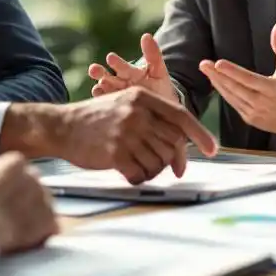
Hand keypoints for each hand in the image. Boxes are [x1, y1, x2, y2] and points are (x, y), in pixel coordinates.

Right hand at [0, 152, 57, 254]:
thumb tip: (0, 186)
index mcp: (15, 162)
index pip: (23, 172)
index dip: (15, 189)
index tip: (7, 200)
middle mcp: (33, 176)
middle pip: (35, 189)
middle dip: (27, 203)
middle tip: (12, 218)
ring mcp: (44, 197)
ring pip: (45, 208)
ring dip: (35, 219)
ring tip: (16, 232)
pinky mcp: (49, 219)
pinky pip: (50, 227)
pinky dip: (41, 236)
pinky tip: (25, 241)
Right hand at [53, 86, 218, 182]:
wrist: (62, 126)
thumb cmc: (97, 119)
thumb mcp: (126, 105)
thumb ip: (153, 119)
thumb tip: (180, 145)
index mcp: (142, 97)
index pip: (180, 117)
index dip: (199, 134)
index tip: (213, 149)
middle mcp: (136, 113)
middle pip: (172, 143)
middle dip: (169, 157)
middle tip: (158, 162)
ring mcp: (126, 133)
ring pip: (159, 162)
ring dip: (152, 169)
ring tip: (137, 163)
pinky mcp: (115, 153)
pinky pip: (141, 174)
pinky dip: (139, 178)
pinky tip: (128, 171)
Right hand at [87, 33, 178, 103]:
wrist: (162, 107)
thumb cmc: (159, 86)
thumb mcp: (158, 70)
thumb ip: (153, 54)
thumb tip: (146, 35)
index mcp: (129, 72)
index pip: (121, 65)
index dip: (116, 62)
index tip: (110, 57)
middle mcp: (119, 83)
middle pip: (107, 76)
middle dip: (100, 73)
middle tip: (93, 69)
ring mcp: (116, 96)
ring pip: (104, 91)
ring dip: (99, 89)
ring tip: (97, 88)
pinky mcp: (116, 109)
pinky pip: (108, 106)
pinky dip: (103, 103)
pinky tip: (101, 102)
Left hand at [200, 21, 275, 138]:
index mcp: (273, 89)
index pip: (249, 79)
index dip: (233, 72)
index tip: (218, 63)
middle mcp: (262, 103)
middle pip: (235, 88)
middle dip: (218, 75)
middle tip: (203, 64)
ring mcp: (254, 113)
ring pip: (232, 97)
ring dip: (217, 83)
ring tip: (206, 70)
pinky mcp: (249, 119)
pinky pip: (233, 104)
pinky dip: (223, 92)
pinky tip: (216, 82)